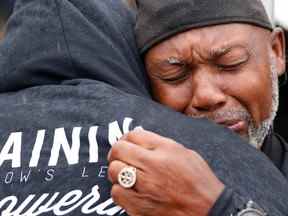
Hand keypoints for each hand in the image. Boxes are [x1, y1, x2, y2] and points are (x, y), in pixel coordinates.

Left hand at [108, 128, 224, 215]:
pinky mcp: (139, 206)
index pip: (132, 135)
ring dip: (118, 171)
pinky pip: (117, 193)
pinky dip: (121, 191)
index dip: (125, 138)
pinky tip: (131, 191)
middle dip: (117, 152)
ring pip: (114, 171)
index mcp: (165, 149)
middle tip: (121, 157)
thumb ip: (161, 144)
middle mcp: (152, 165)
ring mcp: (144, 186)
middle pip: (118, 150)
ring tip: (126, 175)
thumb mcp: (185, 153)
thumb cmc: (199, 182)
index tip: (126, 143)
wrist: (208, 211)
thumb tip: (140, 137)